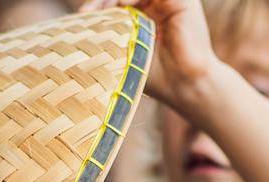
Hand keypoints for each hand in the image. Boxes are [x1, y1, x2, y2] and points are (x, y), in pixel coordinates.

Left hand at [78, 0, 219, 109]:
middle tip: (88, 12)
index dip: (99, 5)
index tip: (83, 16)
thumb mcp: (126, 53)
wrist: (185, 86)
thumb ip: (111, 36)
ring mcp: (169, 3)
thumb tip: (83, 24)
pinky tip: (125, 3)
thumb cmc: (157, 77)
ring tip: (106, 8)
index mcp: (144, 18)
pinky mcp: (183, 2)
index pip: (117, 1)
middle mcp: (157, 8)